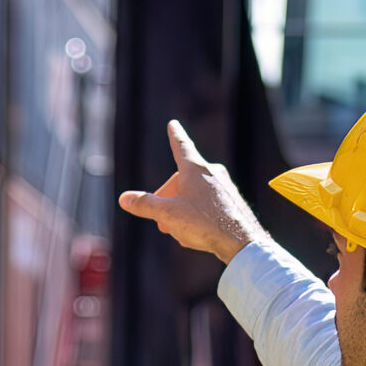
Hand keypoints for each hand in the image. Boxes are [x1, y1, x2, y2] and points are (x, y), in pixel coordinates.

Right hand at [117, 121, 270, 263]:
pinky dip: (198, 215)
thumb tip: (124, 198)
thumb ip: (145, 205)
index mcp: (195, 169)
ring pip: (196, 193)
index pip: (180, 146)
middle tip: (160, 219)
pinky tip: (197, 234)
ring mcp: (226, 186)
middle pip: (183, 179)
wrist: (241, 241)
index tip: (173, 124)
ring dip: (182, 209)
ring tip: (178, 230)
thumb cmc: (203, 223)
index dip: (174, 136)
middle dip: (168, 198)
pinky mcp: (233, 202)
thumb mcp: (167, 214)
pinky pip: (210, 204)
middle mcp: (213, 172)